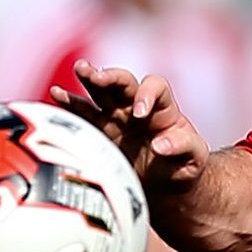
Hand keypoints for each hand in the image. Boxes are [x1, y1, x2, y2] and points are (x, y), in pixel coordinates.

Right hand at [50, 60, 211, 192]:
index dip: (147, 95)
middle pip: (124, 82)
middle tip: (98, 76)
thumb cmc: (184, 166)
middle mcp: (137, 107)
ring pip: (100, 92)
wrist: (166, 183)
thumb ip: (185, 147)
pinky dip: (69, 104)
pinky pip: (81, 113)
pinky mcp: (98, 132)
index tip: (139, 114)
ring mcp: (115, 117)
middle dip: (111, 76)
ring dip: (89, 79)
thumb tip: (160, 145)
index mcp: (163, 110)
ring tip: (80, 68)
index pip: (156, 87)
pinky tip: (56, 94)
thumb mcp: (195, 158)